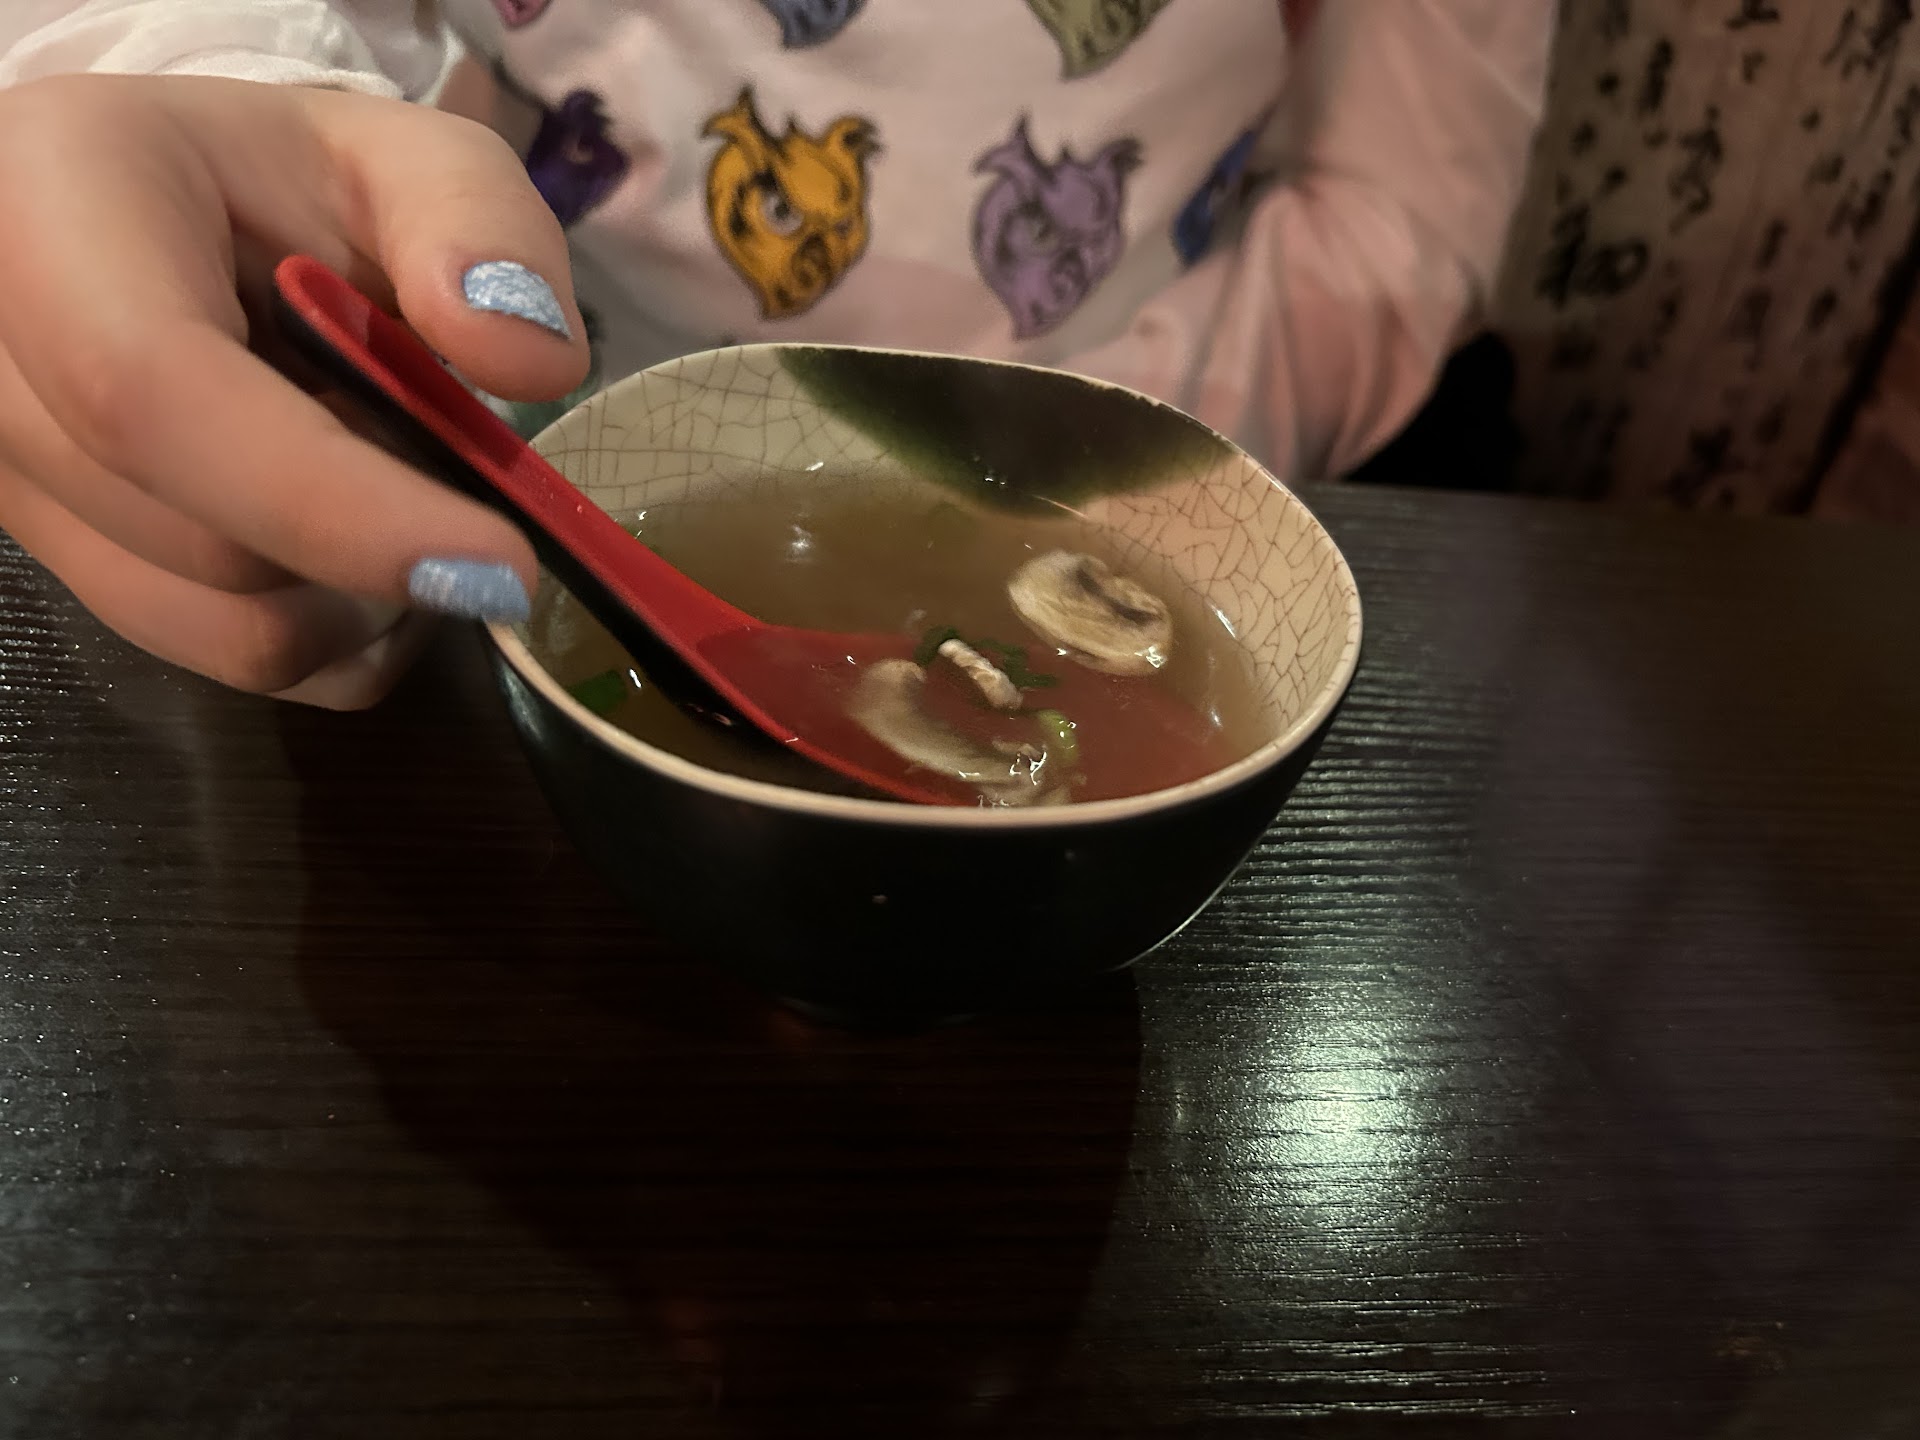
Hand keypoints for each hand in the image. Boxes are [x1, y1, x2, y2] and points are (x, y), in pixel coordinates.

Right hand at [0, 74, 587, 707]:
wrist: (170, 224)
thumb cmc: (281, 186)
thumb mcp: (399, 154)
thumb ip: (477, 223)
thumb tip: (532, 357)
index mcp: (51, 211)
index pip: (152, 396)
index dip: (331, 504)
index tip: (500, 563)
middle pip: (203, 542)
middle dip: (378, 542)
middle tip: (455, 467)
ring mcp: (15, 480)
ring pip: (221, 624)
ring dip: (364, 591)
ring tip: (391, 475)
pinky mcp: (64, 565)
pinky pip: (233, 662)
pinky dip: (340, 631)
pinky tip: (363, 545)